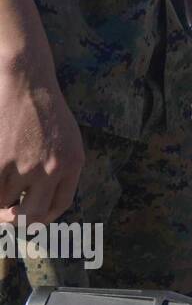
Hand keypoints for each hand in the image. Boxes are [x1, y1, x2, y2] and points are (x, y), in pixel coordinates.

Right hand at [0, 58, 83, 225]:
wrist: (27, 84)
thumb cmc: (46, 112)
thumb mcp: (68, 140)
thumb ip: (62, 169)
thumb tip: (42, 202)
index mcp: (72, 164)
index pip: (60, 205)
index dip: (43, 216)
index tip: (32, 215)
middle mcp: (51, 169)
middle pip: (32, 215)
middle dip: (18, 220)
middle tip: (8, 213)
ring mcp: (24, 166)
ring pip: (5, 203)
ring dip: (0, 199)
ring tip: (5, 178)